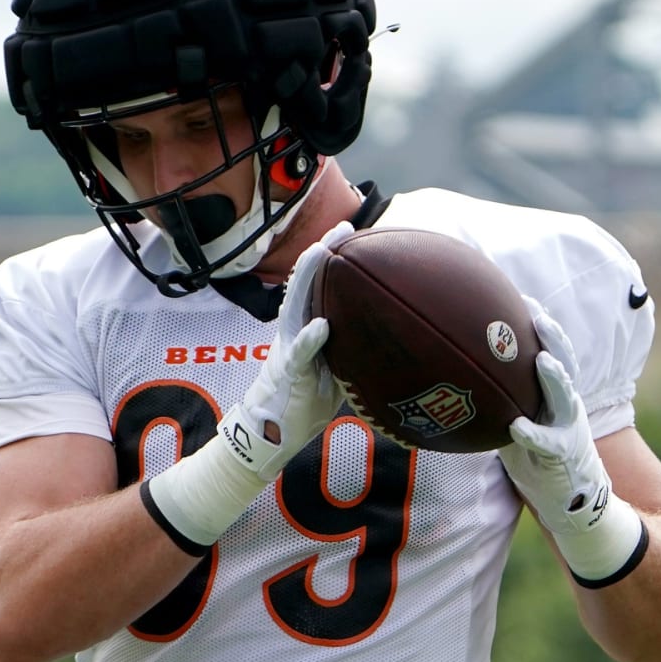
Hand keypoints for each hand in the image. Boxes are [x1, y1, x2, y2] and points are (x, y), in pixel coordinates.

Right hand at [144, 223, 351, 550]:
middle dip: (323, 253)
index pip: (318, 286)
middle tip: (343, 227)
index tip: (355, 232)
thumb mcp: (334, 371)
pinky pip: (299, 354)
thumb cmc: (304, 405)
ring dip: (310, 278)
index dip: (334, 259)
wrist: (270, 434)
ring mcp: (288, 349)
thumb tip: (390, 339)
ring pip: (296, 305)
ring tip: (325, 252)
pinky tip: (322, 324)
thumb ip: (352, 351)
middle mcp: (292, 331)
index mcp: (304, 329)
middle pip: (306, 283)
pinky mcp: (288, 374)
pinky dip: (310, 339)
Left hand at [498, 297, 644, 583]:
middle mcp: (564, 403)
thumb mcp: (512, 418)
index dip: (535, 321)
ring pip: (564, 397)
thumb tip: (451, 373)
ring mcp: (567, 427)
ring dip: (555, 378)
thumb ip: (495, 397)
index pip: (546, 347)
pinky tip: (517, 426)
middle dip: (550, 335)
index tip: (516, 293)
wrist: (571, 502)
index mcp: (551, 391)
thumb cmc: (535, 455)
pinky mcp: (563, 456)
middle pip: (561, 360)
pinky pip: (547, 443)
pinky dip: (533, 433)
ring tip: (541, 360)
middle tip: (533, 310)